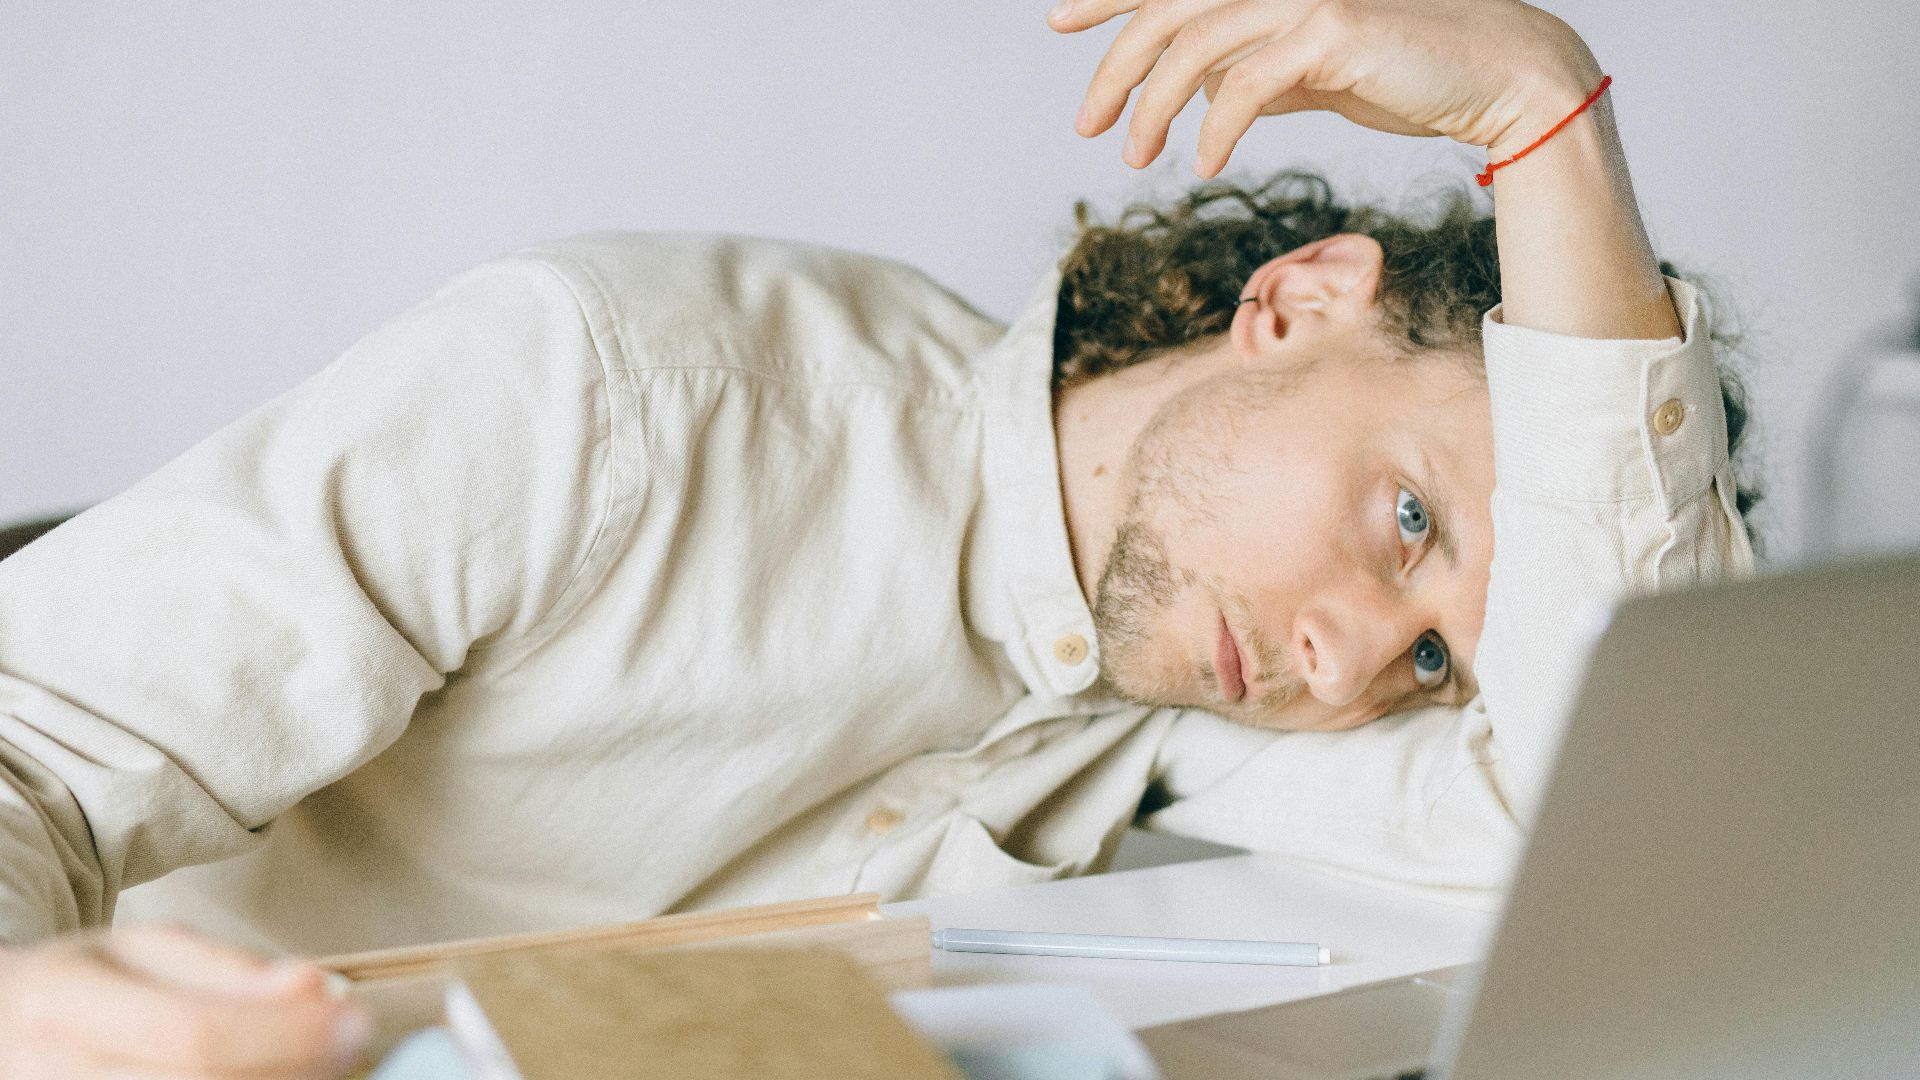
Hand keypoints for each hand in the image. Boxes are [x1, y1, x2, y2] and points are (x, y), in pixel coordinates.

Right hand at [0, 923, 369, 1077]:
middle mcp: (50, 1076)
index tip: (356, 1018)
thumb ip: (228, 971)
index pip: (190, 1036)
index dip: (285, 1034)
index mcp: (60, 1005)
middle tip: (354, 1047)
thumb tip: (318, 990)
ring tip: (325, 1068)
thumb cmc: (80, 990)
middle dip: (294, 1070)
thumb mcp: (141, 952)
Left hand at [1051, 0, 1600, 176]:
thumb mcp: (1319, 72)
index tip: (1059, 19)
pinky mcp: (1330, 29)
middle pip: (1167, 9)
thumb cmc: (1412, 74)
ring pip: (1193, 45)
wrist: (1499, 78)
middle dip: (1113, 68)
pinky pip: (1244, 85)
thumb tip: (1214, 95)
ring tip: (1134, 156)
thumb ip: (1264, 71)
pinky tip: (1204, 164)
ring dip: (1152, 107)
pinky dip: (1214, 128)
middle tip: (1086, 126)